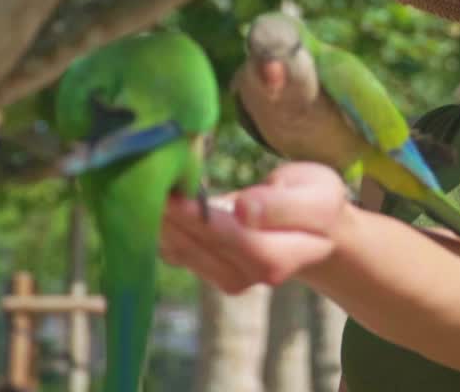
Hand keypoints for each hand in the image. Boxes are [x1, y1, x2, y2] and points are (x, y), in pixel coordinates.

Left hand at [160, 162, 350, 293]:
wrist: (313, 230)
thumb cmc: (315, 203)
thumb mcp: (316, 195)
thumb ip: (281, 206)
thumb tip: (244, 209)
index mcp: (284, 256)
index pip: (239, 240)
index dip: (205, 220)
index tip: (177, 195)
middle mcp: (253, 276)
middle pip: (204, 247)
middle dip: (173, 217)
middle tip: (146, 182)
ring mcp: (229, 278)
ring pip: (184, 252)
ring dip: (161, 222)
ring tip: (143, 187)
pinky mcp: (210, 270)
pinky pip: (177, 252)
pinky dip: (161, 228)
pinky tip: (151, 202)